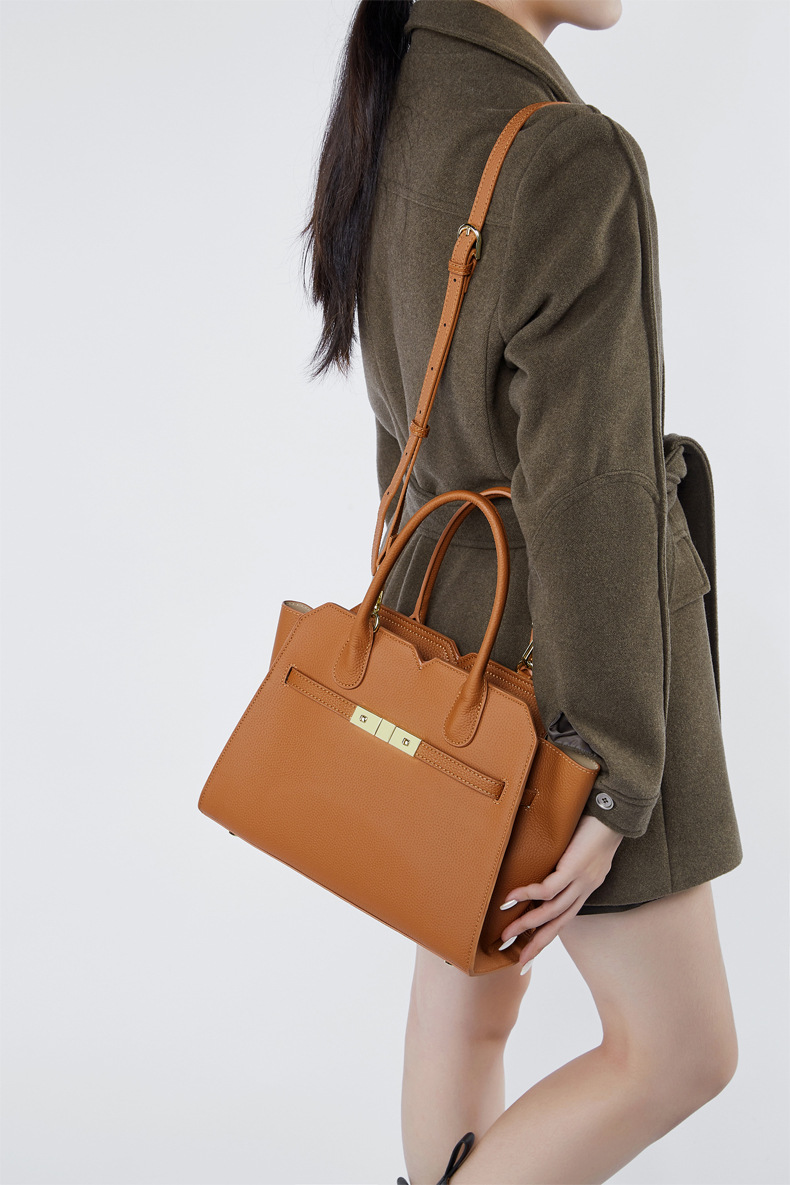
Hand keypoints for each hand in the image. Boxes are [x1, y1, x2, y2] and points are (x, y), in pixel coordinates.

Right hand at [499, 814, 623, 969]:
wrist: (615, 813)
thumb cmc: (596, 825)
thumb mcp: (581, 850)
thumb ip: (566, 862)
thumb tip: (542, 862)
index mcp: (586, 888)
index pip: (564, 920)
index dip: (546, 936)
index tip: (529, 953)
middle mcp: (584, 890)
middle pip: (557, 924)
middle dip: (536, 943)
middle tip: (517, 961)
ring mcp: (580, 881)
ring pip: (550, 911)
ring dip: (527, 924)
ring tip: (506, 933)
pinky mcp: (573, 869)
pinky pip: (547, 889)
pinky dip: (527, 895)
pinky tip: (510, 899)